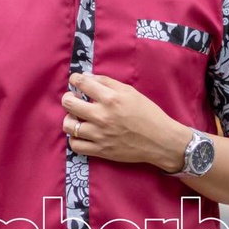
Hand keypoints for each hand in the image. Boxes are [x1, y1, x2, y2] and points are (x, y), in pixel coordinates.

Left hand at [62, 72, 191, 171]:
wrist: (160, 140)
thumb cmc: (148, 114)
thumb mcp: (130, 92)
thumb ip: (108, 83)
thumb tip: (87, 78)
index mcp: (111, 99)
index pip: (83, 83)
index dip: (75, 79)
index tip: (75, 80)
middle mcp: (102, 116)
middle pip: (69, 103)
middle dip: (68, 97)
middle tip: (73, 98)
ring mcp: (99, 135)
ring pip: (68, 125)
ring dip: (70, 119)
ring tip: (76, 118)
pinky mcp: (100, 150)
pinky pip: (75, 146)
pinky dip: (75, 139)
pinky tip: (81, 134)